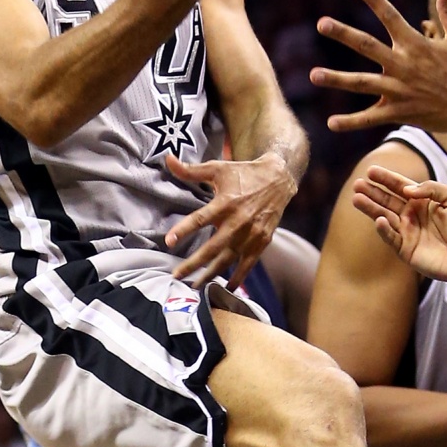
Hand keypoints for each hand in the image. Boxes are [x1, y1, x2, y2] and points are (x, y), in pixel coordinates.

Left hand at [164, 153, 297, 286]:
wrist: (278, 179)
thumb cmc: (244, 173)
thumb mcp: (217, 168)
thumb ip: (190, 170)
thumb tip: (167, 159)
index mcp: (225, 202)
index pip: (200, 219)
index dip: (184, 230)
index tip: (168, 241)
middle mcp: (238, 221)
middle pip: (212, 247)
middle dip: (193, 263)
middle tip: (176, 275)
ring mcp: (251, 234)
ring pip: (228, 259)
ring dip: (211, 274)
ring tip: (195, 286)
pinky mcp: (261, 241)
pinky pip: (248, 264)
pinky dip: (239, 277)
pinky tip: (228, 287)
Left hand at [309, 0, 446, 132]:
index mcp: (416, 45)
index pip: (391, 16)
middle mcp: (403, 65)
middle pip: (367, 46)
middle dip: (343, 34)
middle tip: (321, 23)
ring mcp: (399, 90)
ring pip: (361, 84)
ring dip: (336, 79)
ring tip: (313, 75)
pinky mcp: (399, 112)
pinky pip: (370, 118)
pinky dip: (350, 122)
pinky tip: (331, 124)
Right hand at [350, 165, 446, 285]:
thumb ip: (432, 188)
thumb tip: (408, 189)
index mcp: (422, 201)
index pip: (400, 186)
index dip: (386, 179)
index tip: (371, 170)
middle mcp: (412, 215)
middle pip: (387, 200)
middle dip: (372, 192)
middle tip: (357, 184)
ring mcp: (407, 232)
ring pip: (384, 217)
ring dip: (370, 208)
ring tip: (356, 198)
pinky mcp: (406, 250)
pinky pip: (391, 238)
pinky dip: (383, 229)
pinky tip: (377, 219)